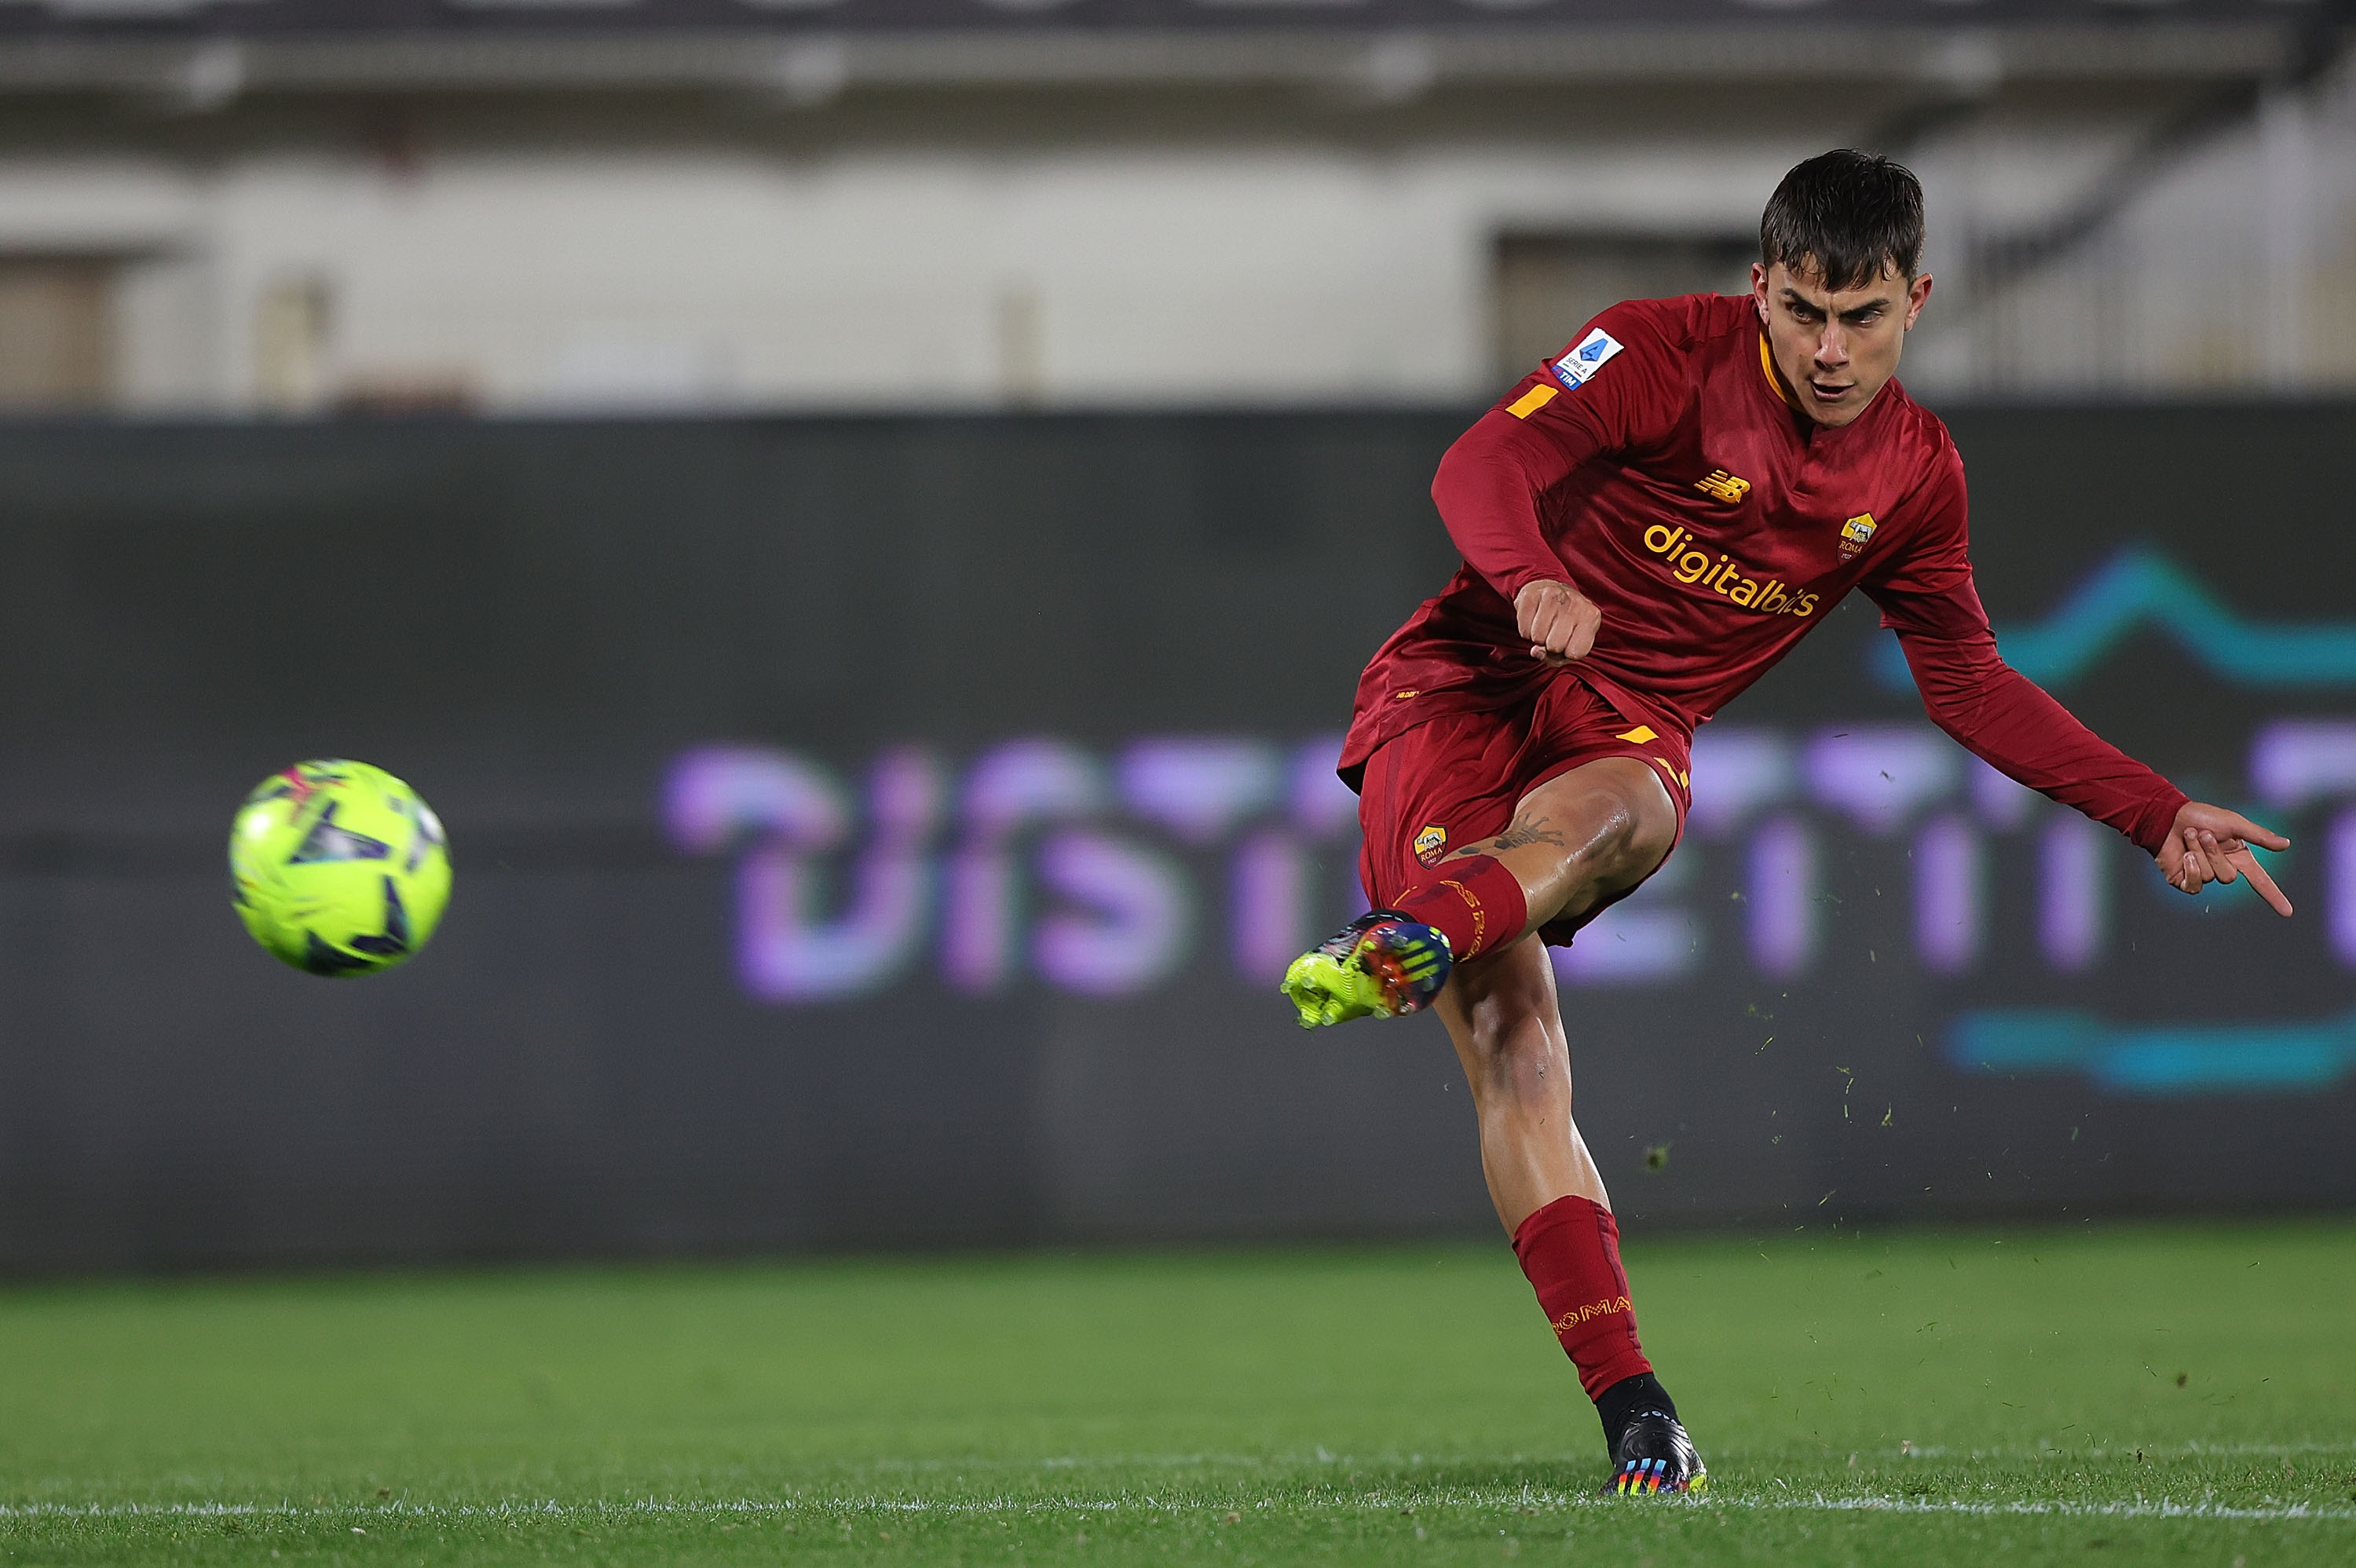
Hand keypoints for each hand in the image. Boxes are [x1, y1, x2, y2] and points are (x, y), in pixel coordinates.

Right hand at [1514, 578, 1600, 664]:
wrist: (1554, 590)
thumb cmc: (1566, 624)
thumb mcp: (1573, 642)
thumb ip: (1557, 658)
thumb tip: (1536, 651)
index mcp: (1591, 617)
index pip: (1574, 653)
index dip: (1567, 654)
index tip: (1569, 642)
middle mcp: (1574, 603)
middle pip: (1555, 646)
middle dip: (1551, 645)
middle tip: (1554, 633)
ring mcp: (1552, 595)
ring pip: (1537, 638)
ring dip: (1537, 638)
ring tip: (1545, 625)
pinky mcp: (1531, 594)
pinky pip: (1523, 629)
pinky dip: (1526, 630)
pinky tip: (1535, 619)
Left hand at [2155, 801, 2292, 916]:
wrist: (2168, 815)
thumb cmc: (2202, 816)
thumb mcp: (2234, 823)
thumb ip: (2259, 835)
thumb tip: (2286, 845)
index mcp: (2239, 857)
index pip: (2260, 880)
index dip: (2274, 896)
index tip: (2288, 912)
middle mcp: (2223, 868)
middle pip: (2229, 877)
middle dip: (2214, 853)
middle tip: (2203, 833)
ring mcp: (2203, 876)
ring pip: (2209, 877)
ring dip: (2198, 853)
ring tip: (2189, 835)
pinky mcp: (2184, 880)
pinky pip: (2194, 886)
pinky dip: (2191, 869)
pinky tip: (2185, 855)